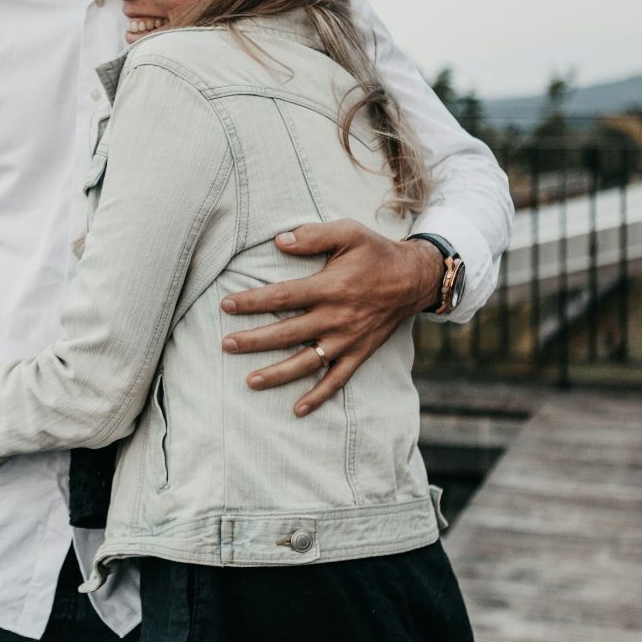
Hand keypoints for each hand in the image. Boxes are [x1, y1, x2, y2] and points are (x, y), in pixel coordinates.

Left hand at [218, 221, 442, 416]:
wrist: (415, 278)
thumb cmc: (376, 252)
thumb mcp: (348, 232)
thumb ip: (313, 236)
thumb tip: (279, 240)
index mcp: (331, 287)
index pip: (283, 297)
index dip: (252, 302)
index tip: (226, 305)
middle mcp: (337, 317)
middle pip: (288, 333)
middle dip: (254, 340)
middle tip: (226, 345)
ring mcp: (348, 339)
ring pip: (307, 362)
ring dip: (278, 374)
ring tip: (250, 381)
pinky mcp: (360, 353)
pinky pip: (337, 379)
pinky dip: (319, 396)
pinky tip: (298, 409)